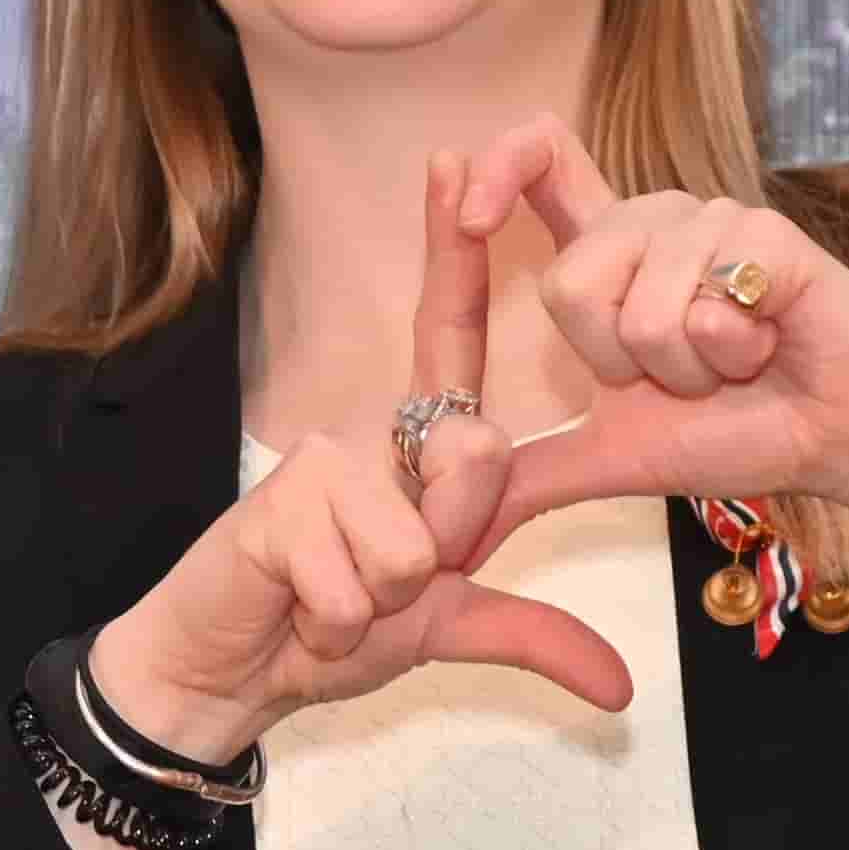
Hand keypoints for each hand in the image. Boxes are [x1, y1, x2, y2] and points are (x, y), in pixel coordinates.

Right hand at [81, 151, 632, 771]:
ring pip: (415, 540)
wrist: (227, 674)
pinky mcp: (278, 502)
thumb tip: (621, 694)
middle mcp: (368, 433)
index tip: (457, 155)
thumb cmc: (326, 632)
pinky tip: (300, 610)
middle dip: (441, 549)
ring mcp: (319, 459)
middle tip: (381, 582)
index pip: (449, 331)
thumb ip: (533, 636)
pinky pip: (361, 577)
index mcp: (413, 442)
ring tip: (332, 599)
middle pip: (472, 461)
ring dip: (381, 601)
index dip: (454, 247)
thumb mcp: (443, 629)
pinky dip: (338, 619)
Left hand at [452, 120, 848, 608]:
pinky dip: (730, 353)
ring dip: (684, 367)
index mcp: (612, 252)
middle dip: (619, 361)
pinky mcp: (765, 234)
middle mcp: (655, 221)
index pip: (542, 164)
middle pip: (571, 275)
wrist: (843, 441)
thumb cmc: (738, 433)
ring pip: (638, 302)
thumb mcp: (611, 459)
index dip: (497, 170)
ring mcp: (713, 220)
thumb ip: (524, 479)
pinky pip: (702, 304)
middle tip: (682, 373)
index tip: (469, 214)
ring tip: (733, 362)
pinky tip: (768, 344)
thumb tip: (445, 541)